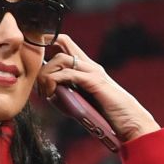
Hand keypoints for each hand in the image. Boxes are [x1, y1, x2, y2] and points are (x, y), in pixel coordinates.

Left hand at [37, 35, 161, 144]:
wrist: (129, 121)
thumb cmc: (105, 114)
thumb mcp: (79, 102)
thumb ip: (64, 94)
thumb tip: (47, 92)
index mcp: (86, 68)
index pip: (66, 45)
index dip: (49, 43)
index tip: (34, 57)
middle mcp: (89, 65)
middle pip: (63, 42)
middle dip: (44, 50)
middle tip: (36, 74)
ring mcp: (93, 71)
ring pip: (61, 59)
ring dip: (46, 73)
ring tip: (44, 91)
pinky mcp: (95, 82)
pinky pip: (69, 74)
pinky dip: (55, 81)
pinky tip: (51, 91)